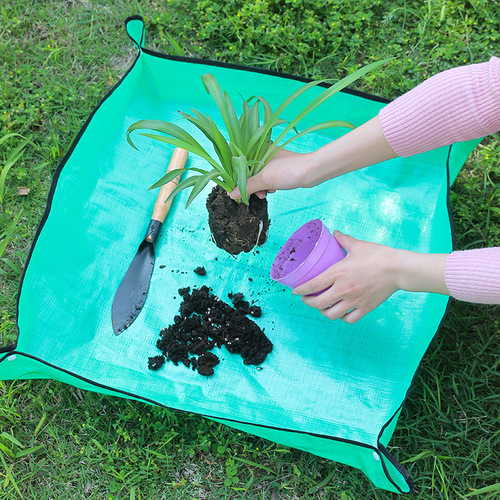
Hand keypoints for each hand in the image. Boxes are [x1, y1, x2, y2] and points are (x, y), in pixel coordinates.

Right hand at [229, 149, 311, 199]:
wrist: (312, 172)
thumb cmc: (289, 171)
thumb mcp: (265, 179)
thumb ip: (247, 186)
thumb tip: (232, 194)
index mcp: (256, 149)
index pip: (238, 163)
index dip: (234, 177)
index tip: (233, 189)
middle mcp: (262, 153)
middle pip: (246, 171)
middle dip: (249, 185)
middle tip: (251, 195)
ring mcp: (270, 161)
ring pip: (257, 176)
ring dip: (258, 187)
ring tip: (264, 194)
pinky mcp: (278, 168)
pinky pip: (266, 178)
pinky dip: (267, 186)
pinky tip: (272, 190)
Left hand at [292, 231, 448, 322]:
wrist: (399, 269)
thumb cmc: (379, 255)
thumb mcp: (358, 245)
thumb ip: (343, 240)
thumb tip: (334, 232)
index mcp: (338, 273)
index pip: (312, 285)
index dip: (300, 290)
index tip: (295, 291)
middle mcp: (343, 289)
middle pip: (318, 303)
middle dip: (308, 302)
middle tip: (306, 299)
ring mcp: (354, 301)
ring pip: (332, 314)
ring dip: (323, 312)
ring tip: (322, 306)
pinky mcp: (365, 308)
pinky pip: (349, 319)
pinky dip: (342, 318)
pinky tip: (340, 313)